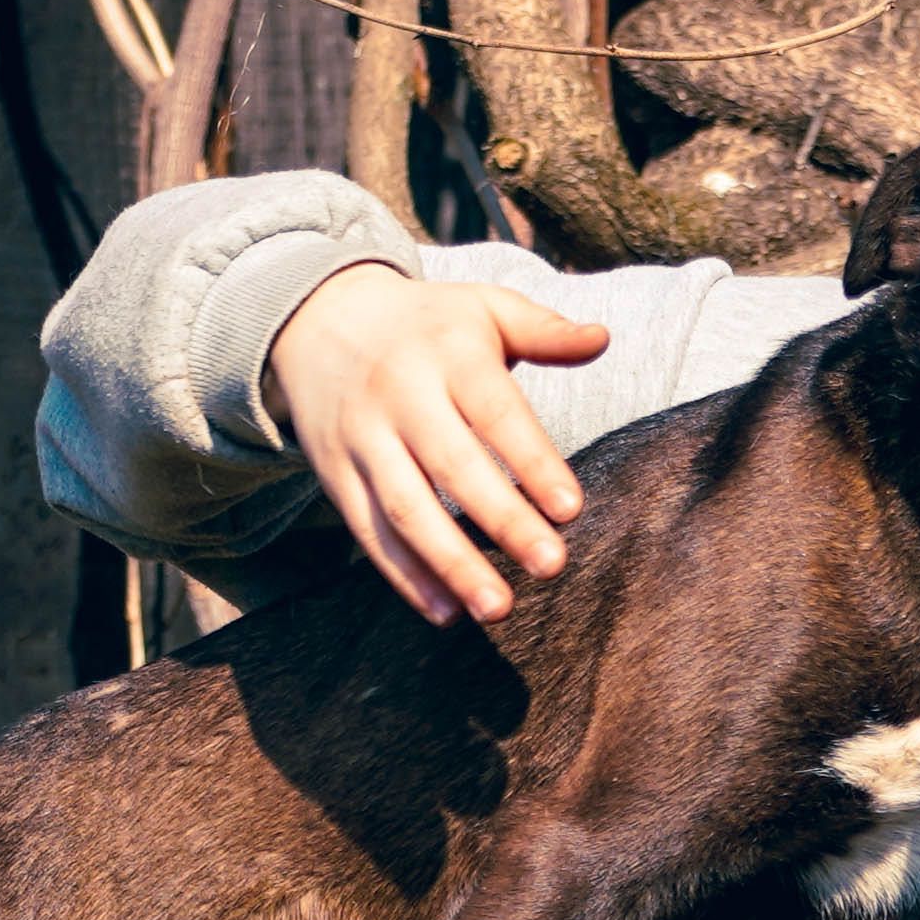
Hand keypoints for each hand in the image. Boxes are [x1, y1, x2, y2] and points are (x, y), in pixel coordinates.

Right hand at [262, 264, 611, 623]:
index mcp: (447, 355)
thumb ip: (543, 330)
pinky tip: (446, 611)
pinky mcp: (335, 474)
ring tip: (497, 607)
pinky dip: (404, 576)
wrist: (317, 317)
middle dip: (502, 520)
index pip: (495, 412)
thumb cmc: (427, 324)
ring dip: (451, 563)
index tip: (570, 510)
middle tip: (551, 566)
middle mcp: (400, 396)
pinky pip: (369, 531)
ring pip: (406, 508)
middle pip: (453, 466)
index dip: (532, 460)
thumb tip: (602, 338)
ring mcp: (363, 439)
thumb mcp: (483, 308)